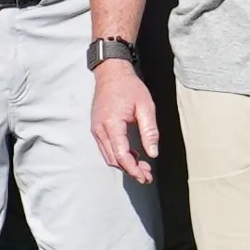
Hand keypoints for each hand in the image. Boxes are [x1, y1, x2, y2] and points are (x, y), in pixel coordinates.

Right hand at [89, 62, 158, 183]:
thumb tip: (152, 153)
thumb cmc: (129, 87)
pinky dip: (119, 155)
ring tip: (142, 167)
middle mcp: (100, 129)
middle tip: (147, 175)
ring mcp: (96, 129)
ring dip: (125, 164)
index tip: (145, 176)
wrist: (111, 73)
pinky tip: (132, 155)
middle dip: (130, 170)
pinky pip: (107, 148)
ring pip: (109, 156)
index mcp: (112, 124)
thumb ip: (150, 131)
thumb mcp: (146, 107)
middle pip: (114, 160)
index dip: (133, 169)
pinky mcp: (97, 128)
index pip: (121, 155)